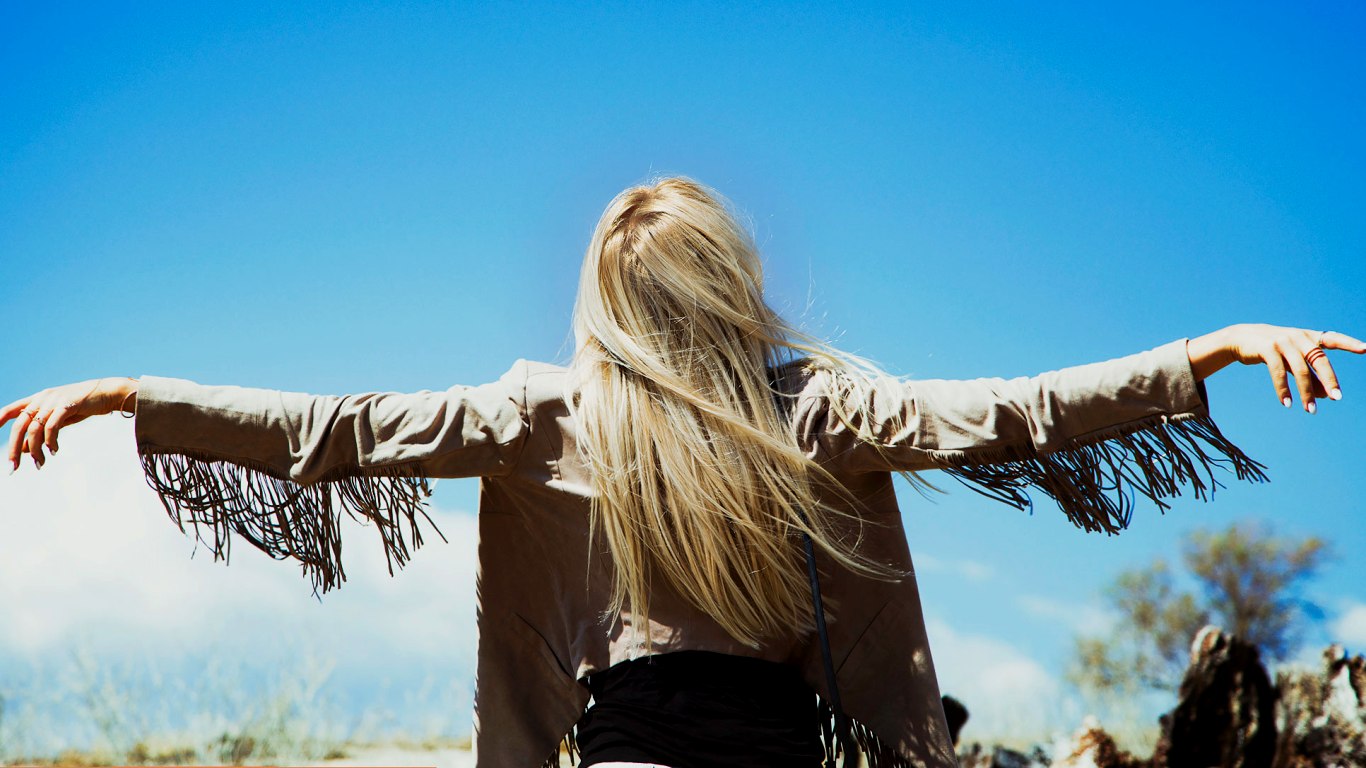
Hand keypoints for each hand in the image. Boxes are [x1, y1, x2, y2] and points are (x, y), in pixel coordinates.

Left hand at [0, 377, 137, 471]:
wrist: (107, 393)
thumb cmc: (81, 407)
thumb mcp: (58, 420)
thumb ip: (41, 432)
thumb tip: (23, 450)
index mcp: (36, 400)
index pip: (10, 410)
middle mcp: (41, 399)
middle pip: (19, 426)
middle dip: (13, 449)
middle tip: (13, 468)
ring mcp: (53, 401)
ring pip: (35, 429)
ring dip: (35, 450)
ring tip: (40, 464)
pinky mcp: (67, 405)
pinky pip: (52, 426)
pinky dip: (50, 441)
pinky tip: (54, 451)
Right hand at [1191, 325, 1365, 412]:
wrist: (1241, 338)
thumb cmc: (1273, 350)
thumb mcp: (1293, 362)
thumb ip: (1311, 376)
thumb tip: (1327, 396)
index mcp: (1309, 337)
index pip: (1333, 338)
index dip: (1349, 343)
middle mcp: (1299, 337)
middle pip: (1319, 359)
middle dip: (1329, 380)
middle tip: (1337, 398)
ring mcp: (1283, 341)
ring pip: (1300, 370)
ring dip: (1305, 392)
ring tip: (1310, 410)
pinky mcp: (1268, 348)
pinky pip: (1279, 372)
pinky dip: (1283, 389)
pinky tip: (1287, 403)